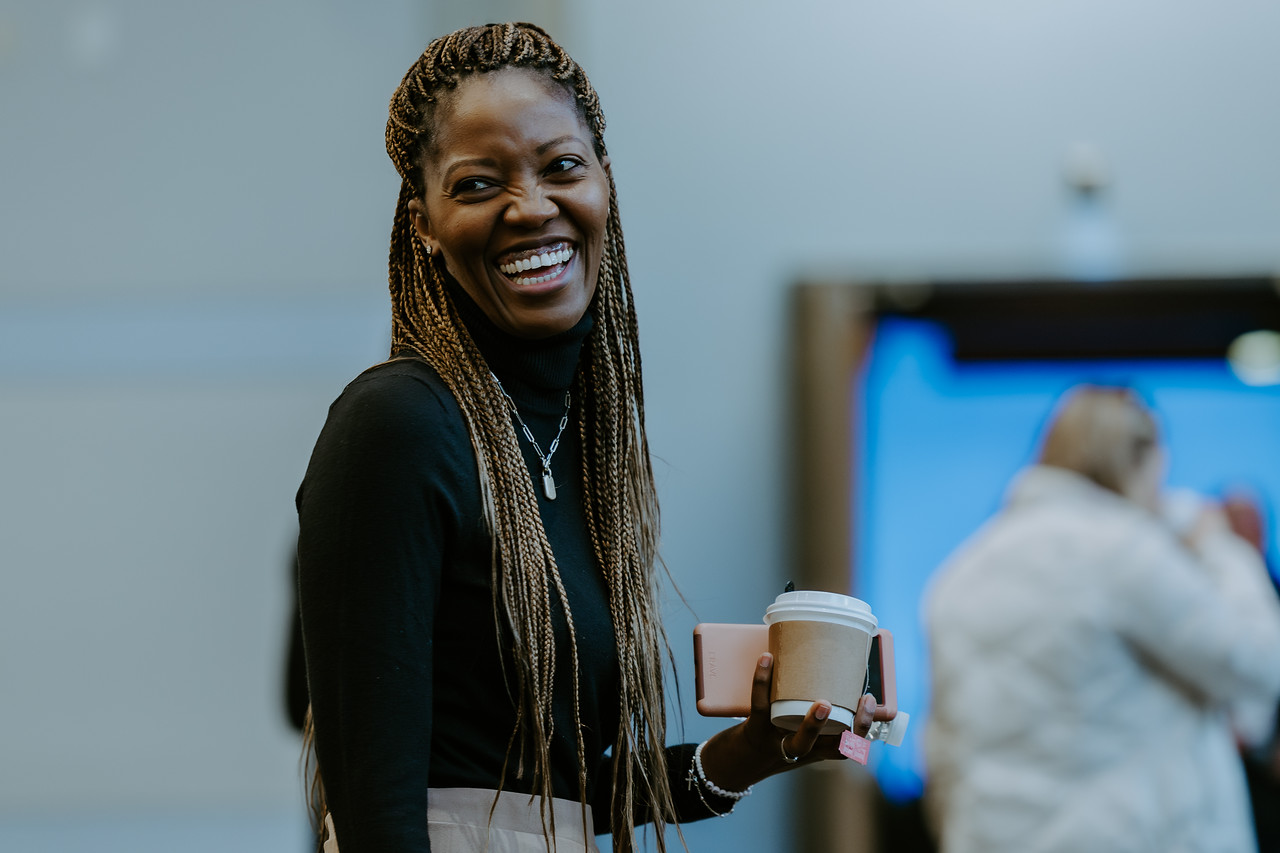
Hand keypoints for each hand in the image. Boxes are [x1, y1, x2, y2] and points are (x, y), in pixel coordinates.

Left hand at [696, 653, 877, 791]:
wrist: (732, 762)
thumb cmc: (770, 735)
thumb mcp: (792, 725)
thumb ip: (806, 697)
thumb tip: (816, 648)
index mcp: (817, 749)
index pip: (848, 746)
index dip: (864, 728)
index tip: (872, 702)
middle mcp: (802, 751)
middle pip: (835, 748)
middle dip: (854, 728)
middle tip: (863, 702)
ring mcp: (778, 744)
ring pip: (802, 740)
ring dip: (814, 723)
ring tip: (822, 701)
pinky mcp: (754, 732)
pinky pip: (760, 706)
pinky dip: (762, 681)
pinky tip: (766, 659)